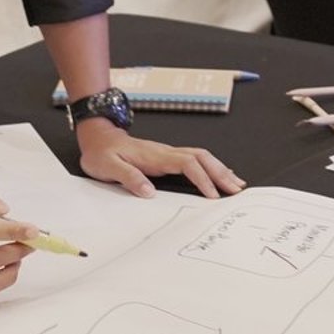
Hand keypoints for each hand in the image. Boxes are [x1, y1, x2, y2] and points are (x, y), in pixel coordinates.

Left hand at [75, 120, 245, 200]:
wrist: (97, 138)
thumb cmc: (101, 153)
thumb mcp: (108, 167)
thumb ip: (128, 177)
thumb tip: (149, 191)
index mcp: (154, 156)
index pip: (186, 164)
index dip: (202, 178)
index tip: (213, 195)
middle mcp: (165, 152)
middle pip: (201, 157)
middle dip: (220, 173)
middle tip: (236, 189)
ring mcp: (167, 153)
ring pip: (201, 157)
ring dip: (219, 169)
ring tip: (236, 183)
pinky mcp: (167, 157)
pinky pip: (195, 160)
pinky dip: (210, 167)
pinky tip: (219, 175)